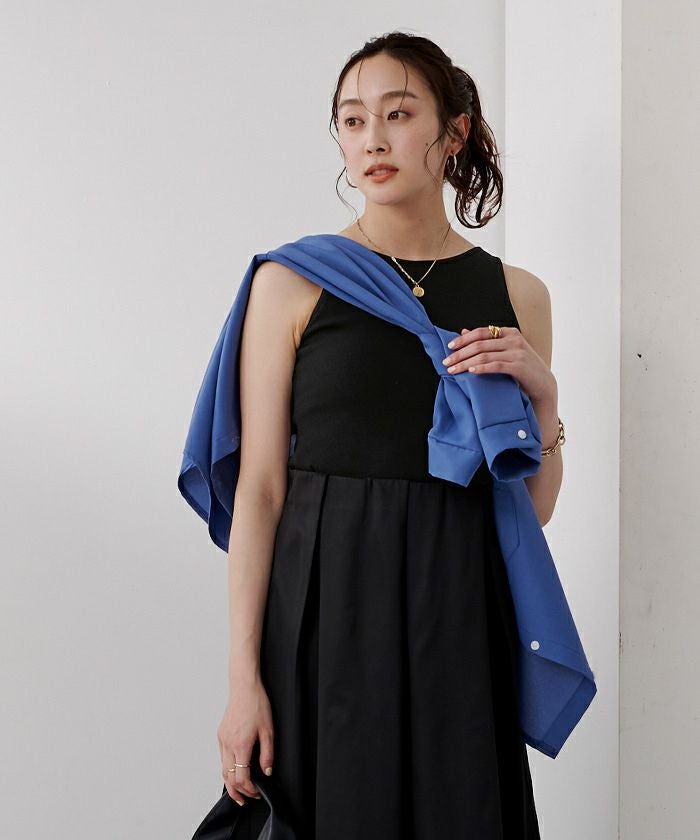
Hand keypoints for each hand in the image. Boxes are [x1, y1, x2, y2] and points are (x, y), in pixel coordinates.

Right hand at [217, 676, 274, 805]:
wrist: (244, 688)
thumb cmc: (257, 705)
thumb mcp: (268, 730)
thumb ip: (267, 754)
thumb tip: (267, 772)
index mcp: (241, 745)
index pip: (241, 778)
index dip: (249, 789)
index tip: (257, 793)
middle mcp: (228, 745)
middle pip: (228, 778)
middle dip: (237, 792)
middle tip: (246, 800)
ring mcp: (222, 739)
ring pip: (223, 769)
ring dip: (230, 783)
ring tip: (238, 792)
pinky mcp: (221, 735)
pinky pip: (222, 758)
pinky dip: (227, 769)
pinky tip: (234, 771)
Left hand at [441, 326, 555, 403]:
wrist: (543, 385)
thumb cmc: (521, 369)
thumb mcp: (505, 352)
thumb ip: (487, 342)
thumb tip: (462, 331)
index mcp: (509, 333)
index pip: (481, 332)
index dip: (463, 339)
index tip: (449, 347)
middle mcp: (514, 340)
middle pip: (479, 344)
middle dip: (460, 354)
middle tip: (446, 362)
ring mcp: (518, 352)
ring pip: (484, 355)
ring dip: (465, 363)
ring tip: (453, 370)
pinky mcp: (520, 366)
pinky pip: (496, 366)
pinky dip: (481, 368)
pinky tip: (471, 372)